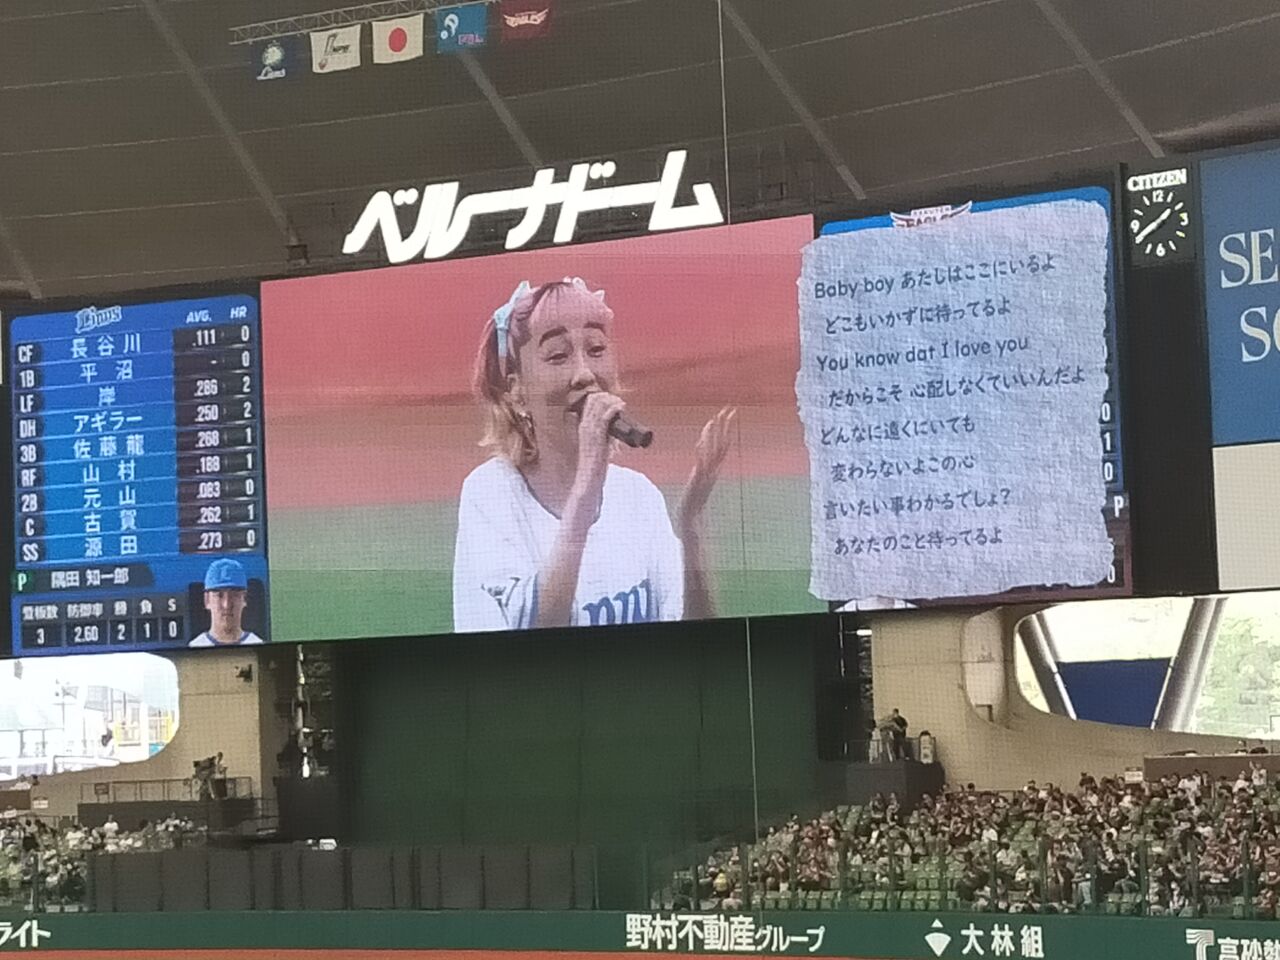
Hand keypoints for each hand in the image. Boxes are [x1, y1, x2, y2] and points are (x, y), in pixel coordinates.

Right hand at [568, 391, 624, 523]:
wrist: (589, 480)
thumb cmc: (595, 466)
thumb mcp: (599, 448)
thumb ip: (604, 439)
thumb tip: (612, 434)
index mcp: (583, 428)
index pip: (589, 404)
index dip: (601, 398)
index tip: (613, 399)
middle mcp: (584, 427)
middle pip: (593, 401)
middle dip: (608, 397)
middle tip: (618, 401)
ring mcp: (590, 431)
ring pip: (599, 406)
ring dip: (612, 401)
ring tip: (621, 403)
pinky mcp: (597, 437)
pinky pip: (605, 416)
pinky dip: (614, 408)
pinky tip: (620, 407)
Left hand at [680, 406, 735, 534]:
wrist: (690, 524)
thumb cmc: (692, 507)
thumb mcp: (697, 486)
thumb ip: (700, 476)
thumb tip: (700, 468)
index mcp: (712, 470)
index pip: (722, 445)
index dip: (724, 429)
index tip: (727, 414)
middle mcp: (712, 471)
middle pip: (722, 444)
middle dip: (725, 426)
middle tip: (730, 408)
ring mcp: (706, 476)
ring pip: (713, 451)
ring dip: (715, 435)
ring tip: (715, 418)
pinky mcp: (697, 482)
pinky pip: (701, 464)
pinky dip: (702, 452)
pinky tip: (701, 441)